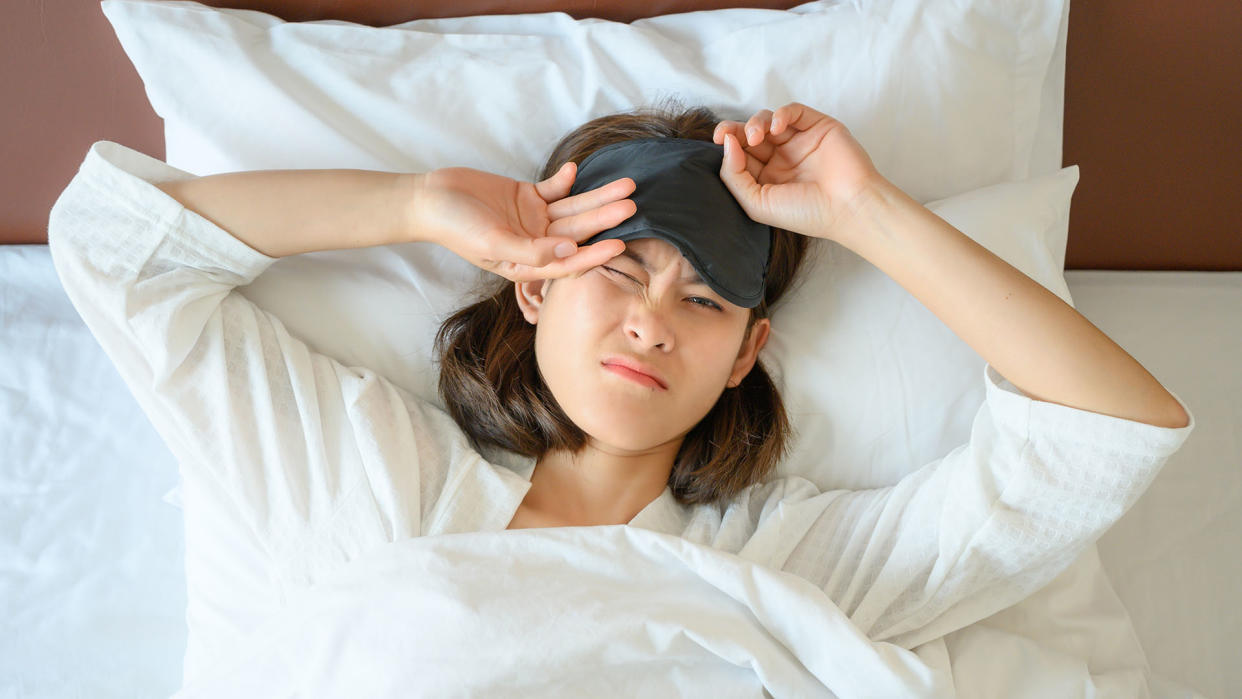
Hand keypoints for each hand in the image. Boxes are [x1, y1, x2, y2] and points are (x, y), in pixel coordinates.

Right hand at [410, 163, 635, 281]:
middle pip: (578, 232)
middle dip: (604, 218)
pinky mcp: (528, 196)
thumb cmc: (455, 227)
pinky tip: (576, 170)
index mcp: (528, 263)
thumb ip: (530, 250)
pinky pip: (554, 189)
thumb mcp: (492, 243)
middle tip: (632, 205)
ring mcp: (534, 219)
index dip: (594, 255)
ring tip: (625, 186)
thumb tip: (568, 252)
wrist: (430, 199)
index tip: (619, 245)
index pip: (568, 262)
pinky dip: (565, 180)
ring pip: (573, 209)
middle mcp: (536, 242)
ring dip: (597, 197)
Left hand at [713, 102, 885, 242]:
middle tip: (726, 132)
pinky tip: (778, 126)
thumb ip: (734, 175)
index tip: (720, 141)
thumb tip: (726, 142)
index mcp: (766, 178)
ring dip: (756, 122)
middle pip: (750, 134)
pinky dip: (782, 113)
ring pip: (768, 120)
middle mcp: (781, 159)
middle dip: (735, 129)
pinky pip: (794, 111)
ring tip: (758, 136)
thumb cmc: (805, 213)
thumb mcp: (757, 203)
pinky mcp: (818, 127)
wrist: (848, 207)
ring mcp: (799, 142)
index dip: (727, 145)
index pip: (739, 155)